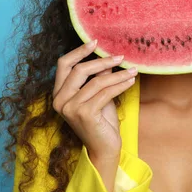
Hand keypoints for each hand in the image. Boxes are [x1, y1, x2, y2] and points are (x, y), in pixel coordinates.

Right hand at [52, 40, 137, 159]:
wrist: (105, 148)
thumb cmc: (101, 121)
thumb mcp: (98, 95)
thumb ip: (98, 77)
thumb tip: (107, 57)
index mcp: (59, 94)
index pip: (63, 65)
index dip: (78, 51)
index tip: (95, 42)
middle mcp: (60, 101)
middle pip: (79, 70)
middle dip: (102, 61)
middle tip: (121, 57)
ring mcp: (70, 108)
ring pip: (97, 81)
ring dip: (118, 74)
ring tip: (132, 70)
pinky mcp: (84, 114)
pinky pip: (106, 92)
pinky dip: (120, 84)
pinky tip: (131, 81)